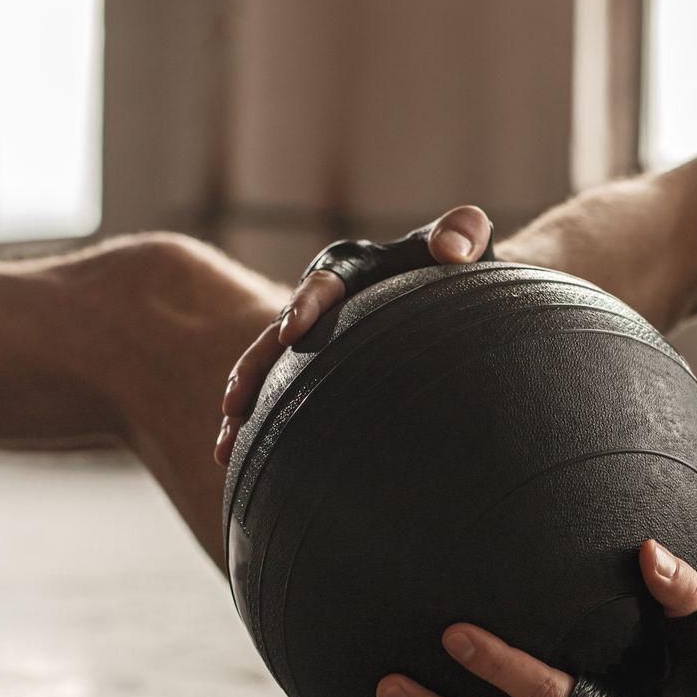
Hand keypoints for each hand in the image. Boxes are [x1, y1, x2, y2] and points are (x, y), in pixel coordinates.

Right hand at [214, 204, 496, 464]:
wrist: (459, 293)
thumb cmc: (463, 268)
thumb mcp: (469, 243)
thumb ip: (464, 232)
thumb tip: (451, 253)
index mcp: (351, 271)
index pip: (322, 285)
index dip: (304, 306)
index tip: (292, 333)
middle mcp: (322, 305)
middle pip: (276, 338)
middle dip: (253, 369)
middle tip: (235, 402)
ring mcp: (317, 342)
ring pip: (270, 374)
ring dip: (246, 408)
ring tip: (227, 447)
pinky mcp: (318, 372)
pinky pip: (284, 399)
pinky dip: (264, 428)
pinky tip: (245, 464)